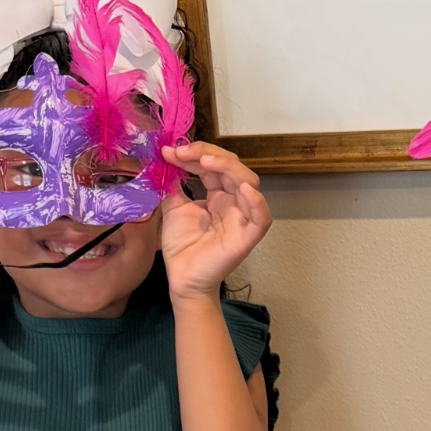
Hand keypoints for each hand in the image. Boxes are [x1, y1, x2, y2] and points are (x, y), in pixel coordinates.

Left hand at [160, 142, 270, 301]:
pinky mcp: (247, 238)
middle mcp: (233, 202)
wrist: (182, 279)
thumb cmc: (182, 247)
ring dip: (228, 167)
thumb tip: (167, 157)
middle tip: (183, 152)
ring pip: (249, 183)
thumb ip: (174, 183)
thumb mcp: (173, 207)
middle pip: (232, 167)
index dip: (193, 154)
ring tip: (204, 161)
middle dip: (208, 154)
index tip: (169, 151)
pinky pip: (262, 218)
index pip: (213, 165)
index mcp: (218, 195)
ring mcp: (242, 218)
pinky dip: (257, 203)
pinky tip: (243, 190)